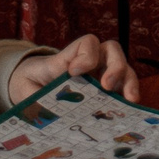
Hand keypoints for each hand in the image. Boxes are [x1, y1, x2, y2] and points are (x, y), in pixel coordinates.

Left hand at [9, 33, 140, 103]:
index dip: (86, 55)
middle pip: (112, 50)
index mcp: (70, 58)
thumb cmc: (30, 87)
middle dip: (114, 66)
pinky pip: (124, 88)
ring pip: (123, 68)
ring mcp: (101, 75)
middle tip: (106, 86)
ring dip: (129, 81)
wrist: (31, 92)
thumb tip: (47, 115)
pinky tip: (130, 110)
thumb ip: (37, 98)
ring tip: (130, 100)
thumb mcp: (28, 90)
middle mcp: (90, 62)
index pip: (87, 43)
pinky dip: (129, 96)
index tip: (74, 72)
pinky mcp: (108, 92)